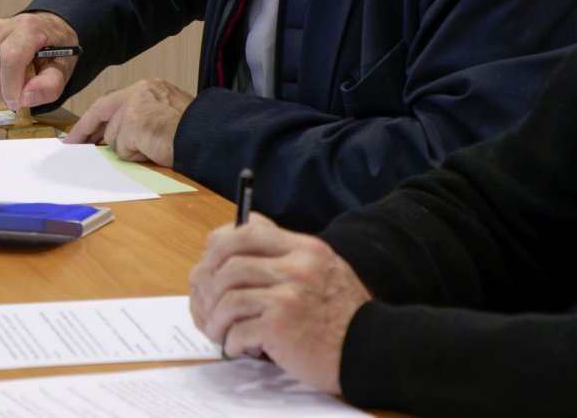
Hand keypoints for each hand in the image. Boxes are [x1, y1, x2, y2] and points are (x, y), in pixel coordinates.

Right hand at [0, 12, 78, 109]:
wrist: (45, 31)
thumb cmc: (56, 48)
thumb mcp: (64, 67)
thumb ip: (51, 85)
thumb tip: (25, 99)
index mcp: (28, 28)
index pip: (11, 57)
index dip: (11, 85)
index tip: (18, 103)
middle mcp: (1, 29)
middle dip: (4, 93)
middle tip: (23, 94)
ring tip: (17, 84)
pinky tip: (6, 82)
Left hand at [63, 79, 190, 165]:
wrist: (206, 134)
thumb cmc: (192, 130)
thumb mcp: (164, 114)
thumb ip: (140, 118)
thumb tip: (116, 136)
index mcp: (148, 87)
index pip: (111, 101)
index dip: (94, 117)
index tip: (82, 131)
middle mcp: (139, 91)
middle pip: (102, 112)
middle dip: (85, 130)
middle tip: (73, 144)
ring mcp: (134, 107)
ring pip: (113, 137)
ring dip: (129, 148)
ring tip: (153, 146)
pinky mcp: (132, 124)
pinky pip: (123, 149)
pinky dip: (136, 155)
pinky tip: (153, 150)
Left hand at [189, 213, 370, 394]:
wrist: (371, 348)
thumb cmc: (342, 313)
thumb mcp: (322, 267)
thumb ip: (287, 253)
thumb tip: (238, 236)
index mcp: (303, 248)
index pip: (248, 229)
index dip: (219, 245)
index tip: (211, 264)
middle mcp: (296, 266)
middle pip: (229, 260)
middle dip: (208, 282)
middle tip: (205, 301)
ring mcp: (288, 296)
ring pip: (228, 295)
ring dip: (215, 317)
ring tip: (218, 330)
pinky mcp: (281, 327)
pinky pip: (237, 329)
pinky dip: (230, 341)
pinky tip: (236, 347)